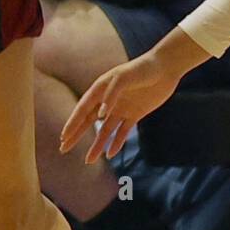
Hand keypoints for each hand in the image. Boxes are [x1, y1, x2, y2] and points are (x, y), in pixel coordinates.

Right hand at [60, 50, 185, 164]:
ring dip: (97, 145)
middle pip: (88, 122)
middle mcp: (108, 100)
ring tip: (88, 161)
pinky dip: (116, 143)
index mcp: (100, 89)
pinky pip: (123, 132)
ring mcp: (121, 108)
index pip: (83, 109)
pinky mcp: (135, 114)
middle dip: (76, 135)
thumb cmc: (142, 68)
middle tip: (64, 149)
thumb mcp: (123, 78)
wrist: (166, 67)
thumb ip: (110, 95)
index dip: (73, 124)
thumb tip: (100, 116)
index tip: (63, 137)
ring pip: (105, 131)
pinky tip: (110, 154)